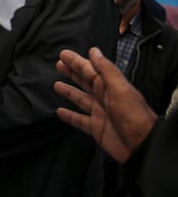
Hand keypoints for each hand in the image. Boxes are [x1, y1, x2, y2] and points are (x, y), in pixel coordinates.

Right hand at [54, 47, 156, 162]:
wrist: (140, 145)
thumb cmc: (133, 115)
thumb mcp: (120, 88)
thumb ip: (106, 70)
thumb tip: (94, 51)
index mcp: (109, 86)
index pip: (90, 70)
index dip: (77, 62)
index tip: (64, 54)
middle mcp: (104, 98)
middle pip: (85, 82)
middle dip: (72, 72)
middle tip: (59, 64)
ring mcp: (99, 113)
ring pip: (80, 99)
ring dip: (69, 91)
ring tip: (56, 85)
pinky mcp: (95, 128)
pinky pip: (79, 120)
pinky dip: (69, 116)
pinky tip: (59, 111)